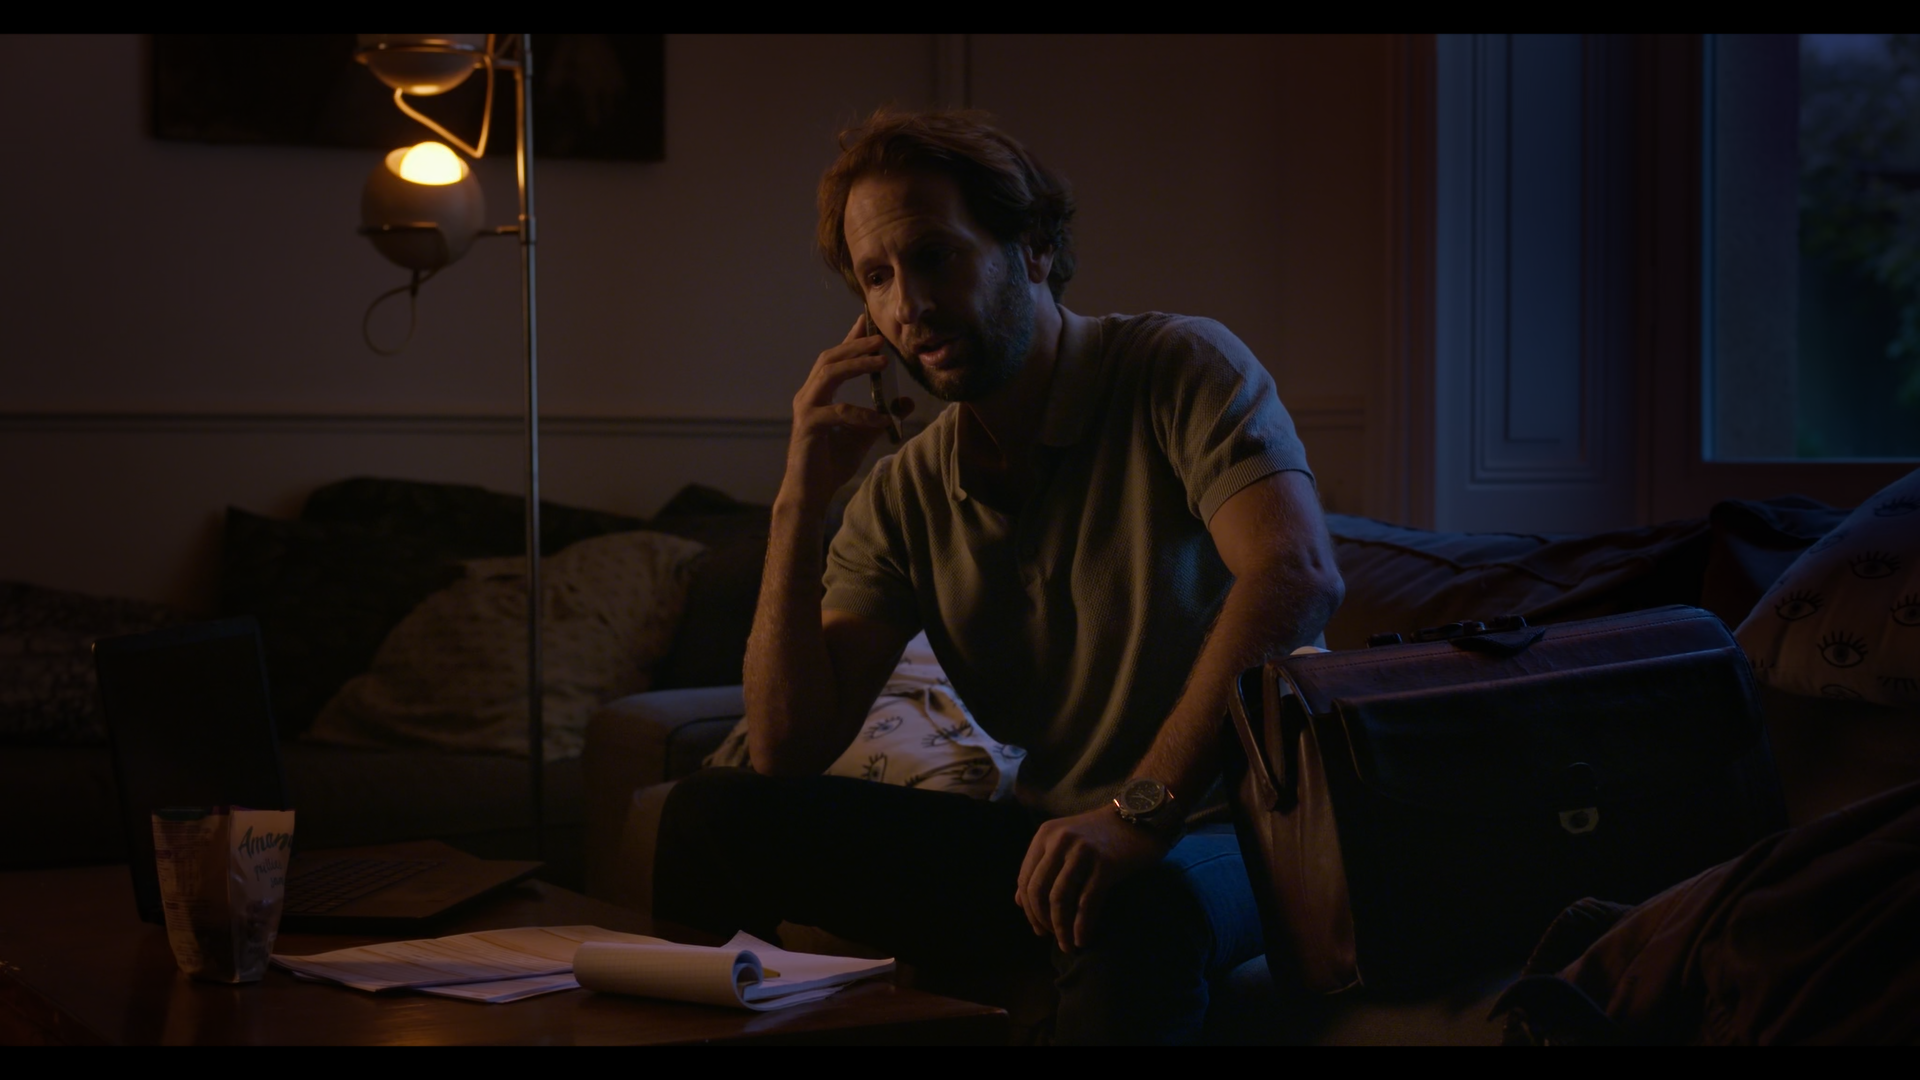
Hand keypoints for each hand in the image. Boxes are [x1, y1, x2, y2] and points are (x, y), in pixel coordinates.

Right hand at [781, 315, 914, 510]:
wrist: (811, 493)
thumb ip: (881, 416)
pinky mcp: (808, 428)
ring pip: (829, 375)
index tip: (867, 321)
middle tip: (880, 337)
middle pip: (830, 358)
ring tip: (882, 360)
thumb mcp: (864, 435)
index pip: (835, 359)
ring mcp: (806, 410)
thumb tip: (905, 401)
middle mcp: (808, 396)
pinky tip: (881, 418)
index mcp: (818, 394)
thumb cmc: (831, 463)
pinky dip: (861, 413)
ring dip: (856, 365)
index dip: (851, 339)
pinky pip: (838, 412)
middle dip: (855, 345)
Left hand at [1015, 807, 1171, 953]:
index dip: (1029, 910)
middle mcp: (1059, 841)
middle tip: (1051, 938)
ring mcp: (1082, 851)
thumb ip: (1041, 866)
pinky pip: (1086, 902)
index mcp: (1045, 835)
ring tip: (1068, 946)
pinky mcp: (1105, 864)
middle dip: (1042, 921)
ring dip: (1061, 929)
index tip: (1038, 929)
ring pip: (1060, 899)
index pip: (1025, 879)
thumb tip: (1019, 901)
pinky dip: (1082, 926)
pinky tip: (1083, 939)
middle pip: (1038, 891)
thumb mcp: (1064, 842)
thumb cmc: (1101, 835)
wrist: (1139, 818)